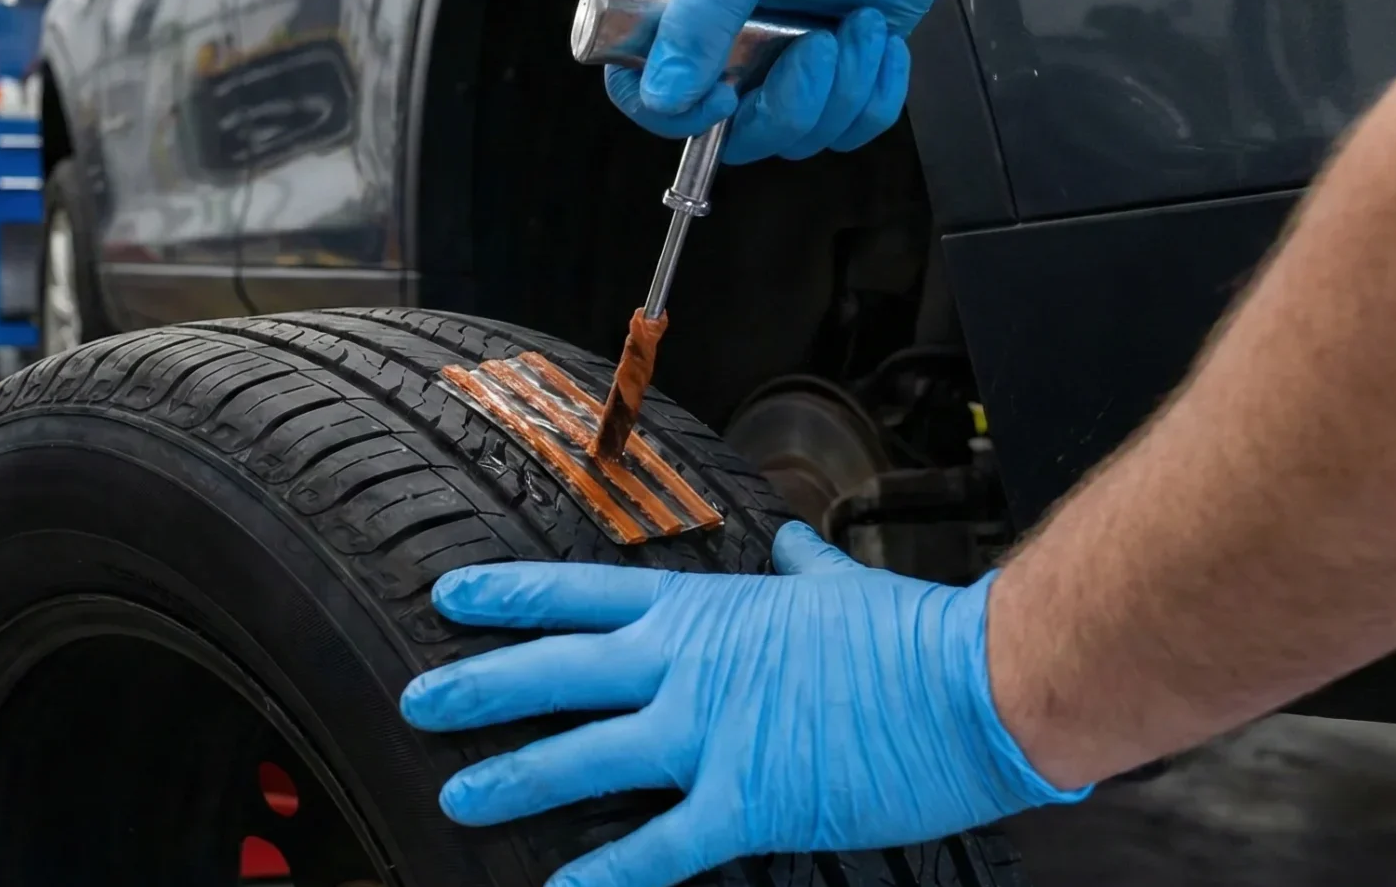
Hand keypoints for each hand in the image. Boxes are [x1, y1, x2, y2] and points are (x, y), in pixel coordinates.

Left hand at [397, 524, 1085, 886]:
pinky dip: (603, 876)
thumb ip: (801, 566)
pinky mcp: (747, 803)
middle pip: (558, 672)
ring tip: (456, 796)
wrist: (977, 685)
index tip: (449, 595)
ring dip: (514, 777)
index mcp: (707, 611)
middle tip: (418, 700)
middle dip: (480, 686)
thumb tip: (790, 542)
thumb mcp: (841, 586)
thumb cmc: (917, 635)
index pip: (583, 593)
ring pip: (584, 758)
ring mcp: (711, 735)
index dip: (510, 596)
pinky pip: (657, 848)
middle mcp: (689, 669)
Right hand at [603, 8, 903, 163]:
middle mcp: (722, 36)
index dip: (674, 110)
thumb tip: (662, 93)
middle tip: (819, 47)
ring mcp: (780, 60)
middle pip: (725, 128)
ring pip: (790, 134)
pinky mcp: (838, 74)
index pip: (636, 80)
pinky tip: (878, 38)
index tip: (724, 96)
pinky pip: (847, 129)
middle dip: (785, 103)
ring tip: (861, 24)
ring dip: (839, 91)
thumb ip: (699, 18)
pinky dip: (873, 96)